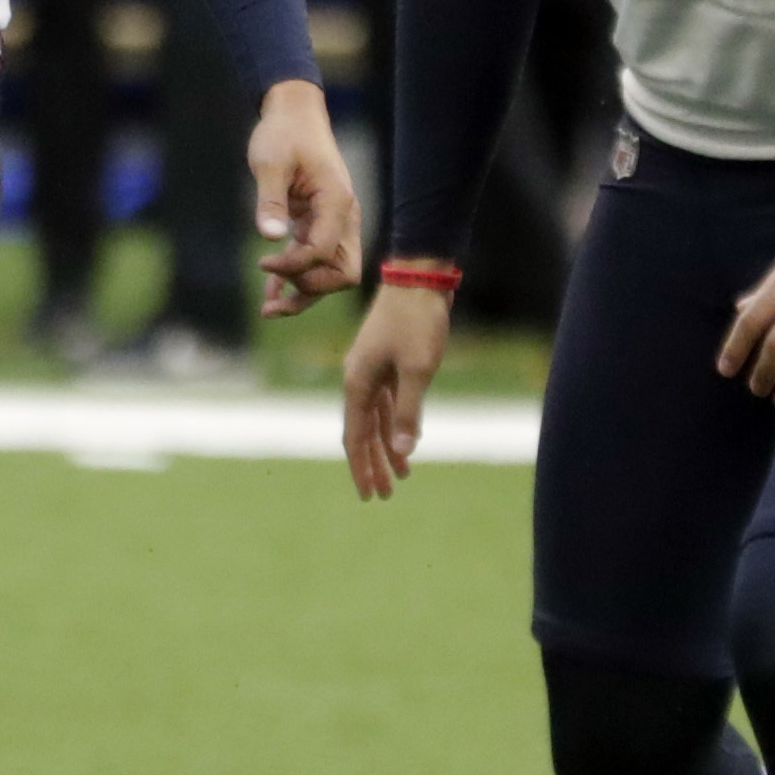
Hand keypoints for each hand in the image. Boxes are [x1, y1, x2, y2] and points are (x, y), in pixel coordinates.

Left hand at [247, 81, 362, 307]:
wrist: (293, 113)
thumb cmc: (283, 133)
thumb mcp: (270, 163)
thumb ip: (270, 200)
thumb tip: (271, 238)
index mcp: (336, 202)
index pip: (324, 251)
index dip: (294, 266)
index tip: (262, 263)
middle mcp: (343, 216)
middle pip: (343, 272)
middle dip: (311, 290)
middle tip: (274, 297)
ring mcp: (334, 221)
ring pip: (332, 271)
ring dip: (304, 292)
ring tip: (269, 308)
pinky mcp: (320, 222)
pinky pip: (316, 259)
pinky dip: (297, 276)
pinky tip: (271, 290)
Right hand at [339, 267, 452, 498]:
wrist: (420, 279)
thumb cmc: (417, 322)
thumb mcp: (417, 370)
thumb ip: (407, 412)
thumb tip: (400, 450)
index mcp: (357, 382)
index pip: (355, 436)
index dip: (362, 467)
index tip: (369, 495)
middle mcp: (358, 378)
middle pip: (363, 431)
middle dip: (373, 464)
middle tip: (385, 495)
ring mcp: (372, 369)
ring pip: (376, 418)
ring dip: (387, 446)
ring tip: (402, 476)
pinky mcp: (388, 362)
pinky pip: (388, 402)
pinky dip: (396, 423)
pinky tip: (408, 440)